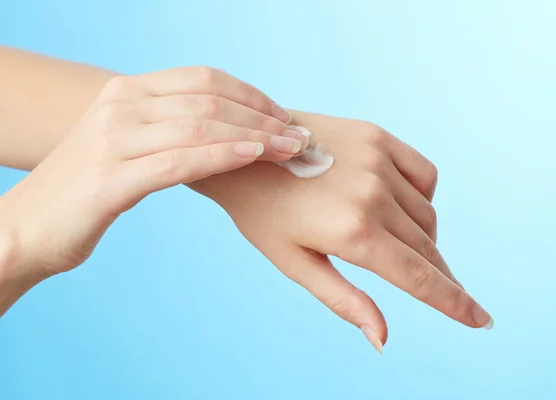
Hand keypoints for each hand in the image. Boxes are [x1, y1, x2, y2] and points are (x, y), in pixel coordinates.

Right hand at [0, 67, 309, 283]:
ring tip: (291, 149)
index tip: (283, 116)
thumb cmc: (87, 190)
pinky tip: (254, 156)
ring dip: (256, 135)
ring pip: (201, 125)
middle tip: (299, 136)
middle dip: (264, 116)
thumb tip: (226, 131)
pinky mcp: (112, 178)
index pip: (204, 78)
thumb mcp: (128, 145)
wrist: (26, 228)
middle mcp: (120, 105)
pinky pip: (181, 159)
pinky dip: (223, 154)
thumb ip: (168, 130)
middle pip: (210, 99)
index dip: (252, 95)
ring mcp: (113, 139)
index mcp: (126, 91)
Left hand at [190, 111, 492, 351]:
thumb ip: (344, 300)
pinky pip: (424, 174)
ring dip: (426, 238)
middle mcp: (373, 195)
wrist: (243, 150)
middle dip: (440, 274)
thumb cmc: (262, 213)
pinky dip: (424, 196)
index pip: (419, 277)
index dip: (454, 302)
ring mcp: (378, 160)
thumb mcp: (295, 263)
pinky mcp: (377, 136)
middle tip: (446, 290)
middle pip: (427, 248)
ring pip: (427, 213)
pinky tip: (403, 206)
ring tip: (402, 246)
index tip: (482, 319)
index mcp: (352, 233)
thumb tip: (383, 340)